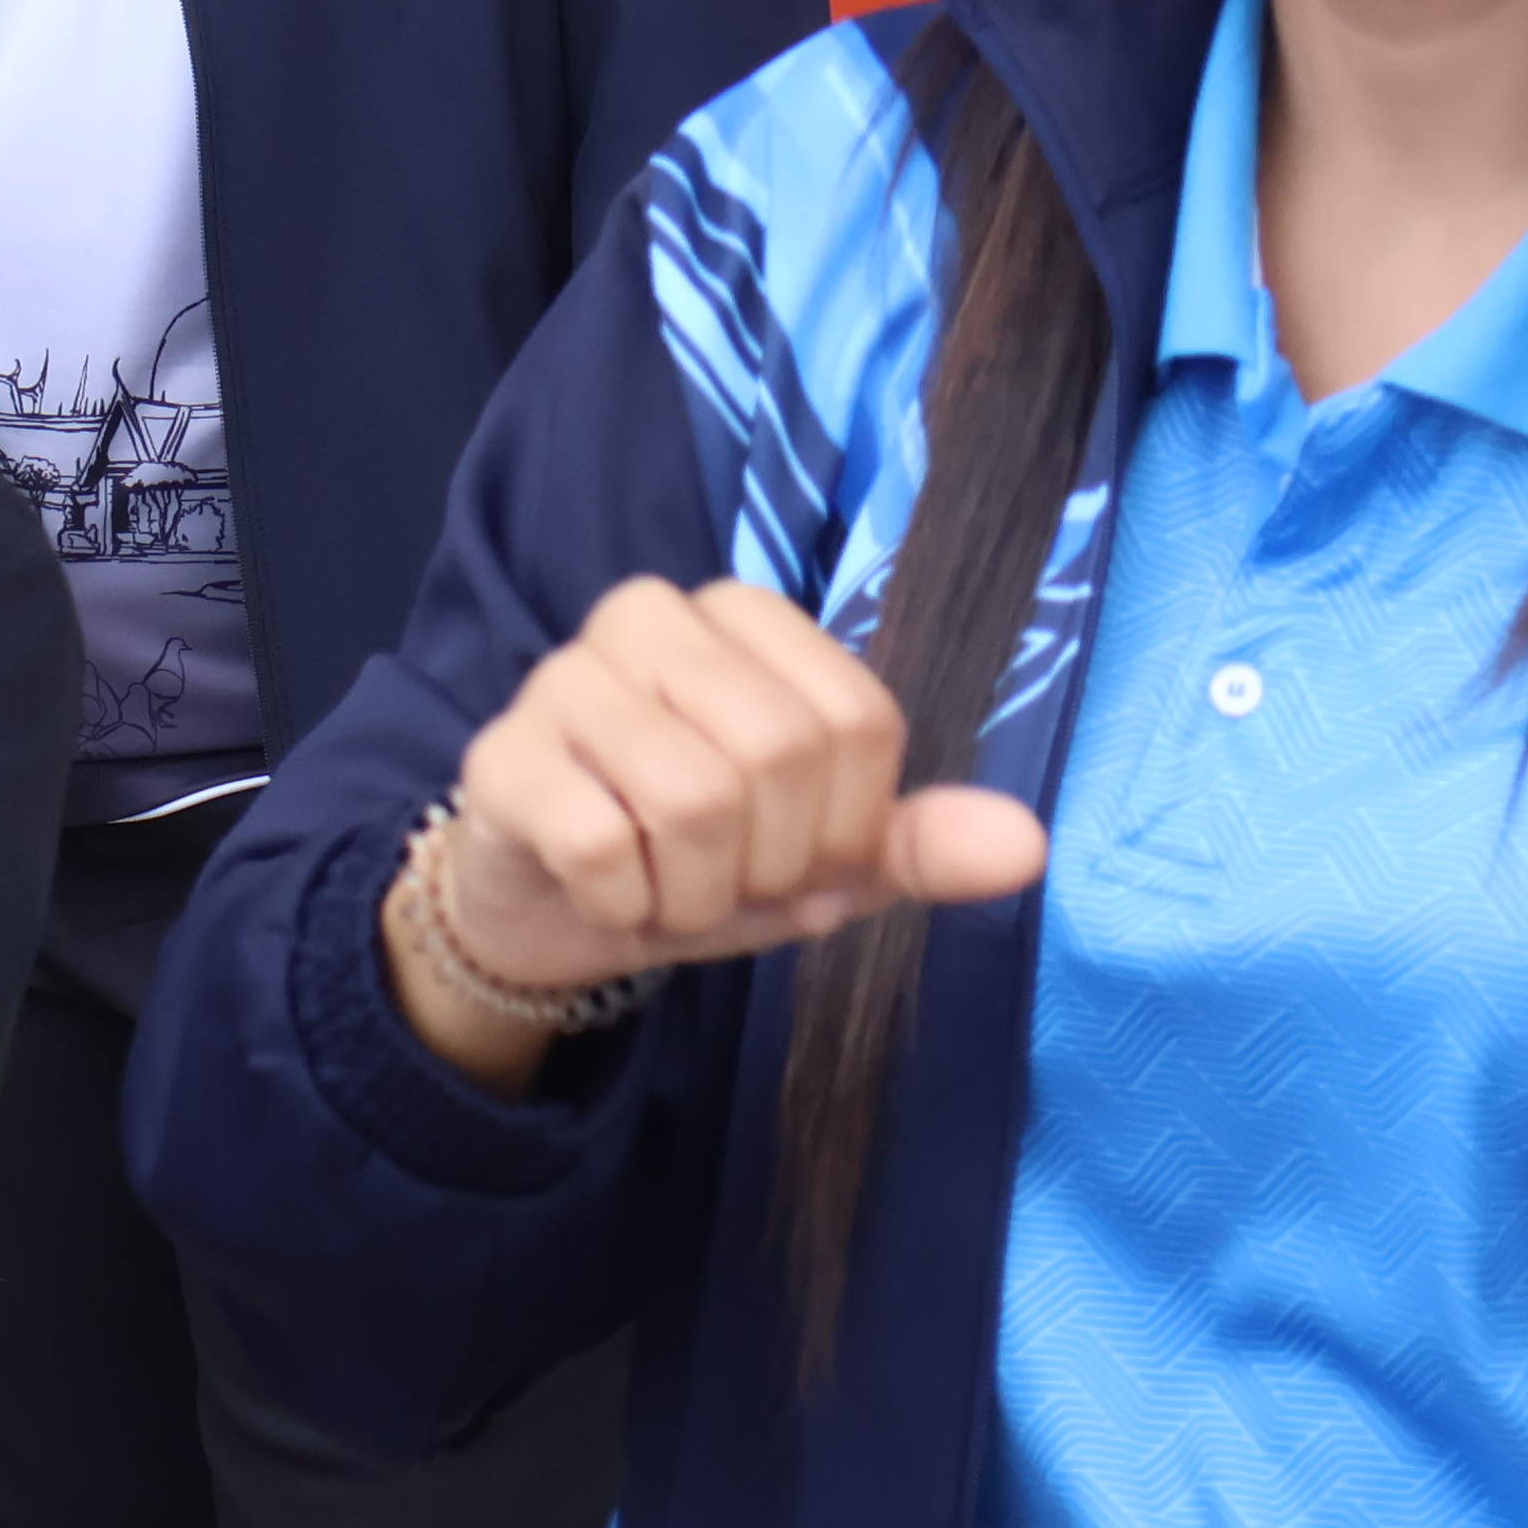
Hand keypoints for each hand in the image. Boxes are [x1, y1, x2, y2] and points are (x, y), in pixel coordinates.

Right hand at [394, 577, 1050, 1089]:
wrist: (555, 912)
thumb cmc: (698, 862)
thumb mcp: (822, 860)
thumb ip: (919, 842)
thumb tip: (1026, 843)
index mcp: (744, 618)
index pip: (856, 720)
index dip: (844, 824)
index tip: (799, 856)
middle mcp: (648, 616)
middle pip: (778, 751)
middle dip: (770, 861)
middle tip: (726, 880)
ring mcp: (563, 677)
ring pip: (692, 798)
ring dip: (695, 891)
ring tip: (666, 889)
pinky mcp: (501, 754)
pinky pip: (602, 843)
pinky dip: (623, 902)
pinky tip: (603, 891)